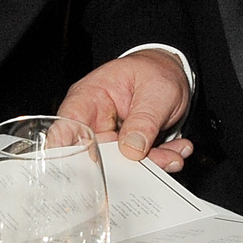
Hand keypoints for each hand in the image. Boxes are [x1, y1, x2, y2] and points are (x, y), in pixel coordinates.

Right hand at [57, 49, 192, 169]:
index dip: (67, 150)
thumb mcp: (156, 90)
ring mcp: (109, 136)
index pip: (67, 126)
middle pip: (95, 153)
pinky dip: (159, 161)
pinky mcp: (125, 148)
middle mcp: (93, 120)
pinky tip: (175, 152)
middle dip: (125, 165)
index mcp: (88, 98)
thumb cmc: (155, 71)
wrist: (172, 72)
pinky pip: (137, 163)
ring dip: (150, 164)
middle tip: (152, 164)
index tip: (83, 171)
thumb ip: (144, 120)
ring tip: (173, 156)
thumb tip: (131, 149)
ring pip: (120, 163)